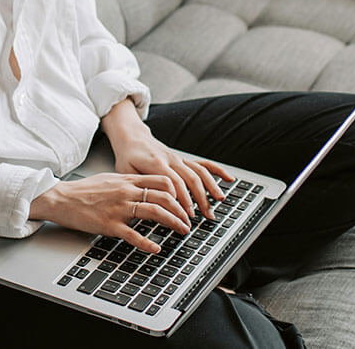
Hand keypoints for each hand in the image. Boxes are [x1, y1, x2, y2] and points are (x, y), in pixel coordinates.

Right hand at [29, 173, 191, 252]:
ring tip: (182, 230)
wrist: (61, 198)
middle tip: (189, 220)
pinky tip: (156, 249)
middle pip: (164, 196)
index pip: (162, 181)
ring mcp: (119, 208)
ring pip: (155, 212)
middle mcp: (126, 192)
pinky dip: (147, 243)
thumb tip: (145, 187)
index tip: (185, 202)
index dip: (179, 192)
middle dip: (182, 210)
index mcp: (127, 180)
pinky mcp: (110, 224)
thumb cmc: (83, 191)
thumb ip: (129, 183)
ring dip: (173, 222)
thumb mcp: (110, 180)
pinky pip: (133, 235)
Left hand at [101, 101, 232, 220]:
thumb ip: (140, 185)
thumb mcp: (126, 172)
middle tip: (205, 216)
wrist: (132, 137)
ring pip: (199, 172)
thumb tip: (151, 203)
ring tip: (219, 202)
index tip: (186, 215)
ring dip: (211, 187)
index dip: (182, 199)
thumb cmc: (127, 157)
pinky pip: (202, 164)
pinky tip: (228, 179)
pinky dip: (217, 171)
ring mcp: (179, 159)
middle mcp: (171, 160)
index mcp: (156, 163)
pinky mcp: (184, 160)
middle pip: (190, 179)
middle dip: (200, 198)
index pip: (173, 183)